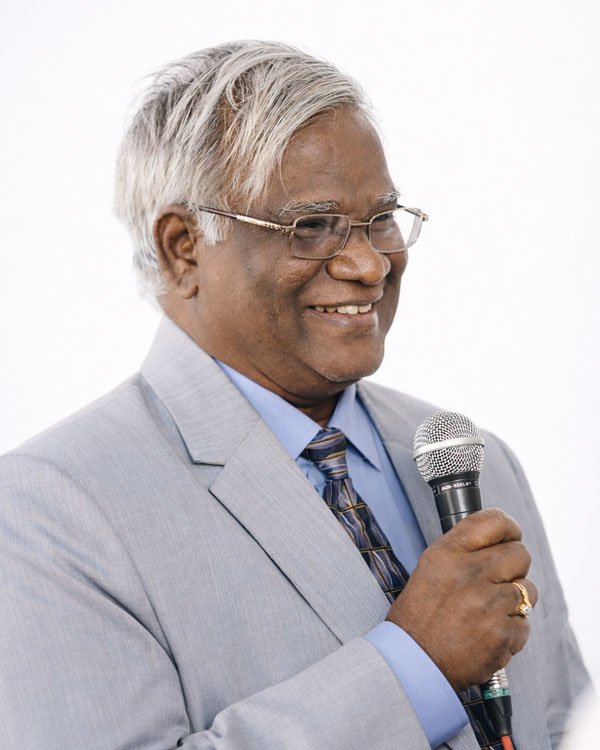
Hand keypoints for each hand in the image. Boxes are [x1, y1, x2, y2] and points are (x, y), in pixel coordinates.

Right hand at [386, 508, 537, 690]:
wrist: (414, 661)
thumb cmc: (420, 615)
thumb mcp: (430, 567)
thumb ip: (463, 549)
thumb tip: (498, 539)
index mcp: (449, 553)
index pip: (495, 521)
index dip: (510, 528)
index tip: (512, 536)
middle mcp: (470, 573)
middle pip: (520, 554)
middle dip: (515, 567)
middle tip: (499, 581)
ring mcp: (488, 604)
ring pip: (528, 589)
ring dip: (515, 600)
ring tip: (491, 611)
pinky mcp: (502, 634)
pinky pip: (524, 624)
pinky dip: (511, 631)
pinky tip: (489, 633)